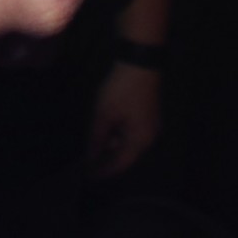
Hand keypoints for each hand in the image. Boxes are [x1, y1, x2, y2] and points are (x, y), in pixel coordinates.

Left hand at [84, 61, 162, 177]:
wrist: (140, 60)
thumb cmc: (121, 89)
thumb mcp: (104, 114)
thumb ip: (96, 138)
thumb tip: (90, 157)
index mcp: (141, 141)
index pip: (120, 164)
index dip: (103, 171)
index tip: (87, 177)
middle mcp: (149, 137)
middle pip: (125, 155)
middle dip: (106, 159)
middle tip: (86, 164)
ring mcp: (150, 125)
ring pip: (127, 142)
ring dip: (110, 146)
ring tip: (91, 148)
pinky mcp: (147, 113)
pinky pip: (130, 132)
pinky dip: (117, 134)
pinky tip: (103, 131)